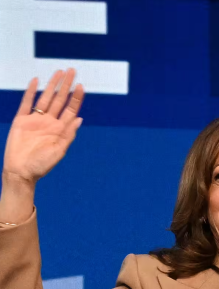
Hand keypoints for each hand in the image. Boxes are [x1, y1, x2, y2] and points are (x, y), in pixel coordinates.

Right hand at [2, 69, 84, 187]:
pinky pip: (26, 103)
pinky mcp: (21, 121)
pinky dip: (31, 92)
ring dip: (52, 85)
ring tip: (58, 72)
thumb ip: (68, 134)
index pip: (70, 109)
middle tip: (72, 70)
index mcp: (60, 129)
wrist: (21, 172)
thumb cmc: (41, 165)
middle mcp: (49, 122)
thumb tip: (79, 119)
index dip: (76, 97)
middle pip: (59, 99)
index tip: (81, 86)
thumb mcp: (59, 151)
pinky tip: (36, 81)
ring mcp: (35, 120)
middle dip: (66, 85)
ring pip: (45, 98)